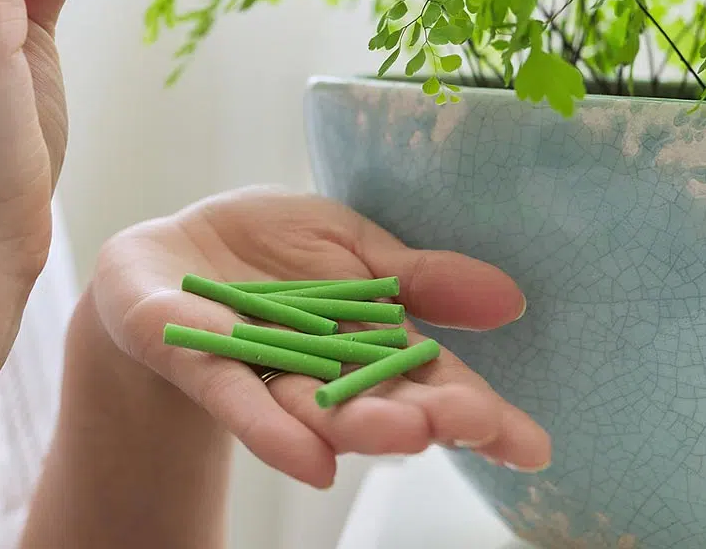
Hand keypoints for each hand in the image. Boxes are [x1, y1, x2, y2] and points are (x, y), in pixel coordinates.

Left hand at [89, 188, 551, 487]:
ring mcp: (262, 370)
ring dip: (358, 426)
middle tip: (473, 425)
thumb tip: (511, 298)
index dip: (479, 413)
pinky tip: (308, 460)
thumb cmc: (272, 253)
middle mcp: (323, 370)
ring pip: (315, 408)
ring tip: (407, 438)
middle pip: (379, 401)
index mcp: (368, 340)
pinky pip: (235, 394)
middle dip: (425, 416)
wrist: (173, 253)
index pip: (431, 381)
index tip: (532, 447)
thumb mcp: (354, 245)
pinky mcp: (198, 359)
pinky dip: (269, 427)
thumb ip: (420, 277)